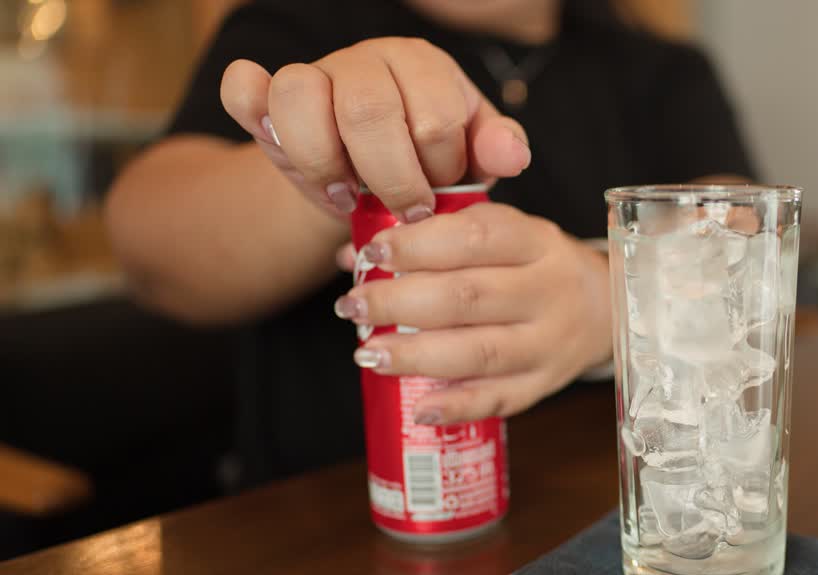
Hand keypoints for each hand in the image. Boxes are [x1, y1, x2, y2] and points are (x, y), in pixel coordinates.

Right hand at [219, 37, 530, 220]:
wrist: (372, 180)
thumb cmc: (427, 162)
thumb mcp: (470, 158)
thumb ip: (496, 150)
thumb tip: (512, 157)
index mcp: (423, 66)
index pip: (435, 116)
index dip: (439, 169)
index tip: (438, 195)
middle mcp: (366, 60)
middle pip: (367, 109)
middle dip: (390, 177)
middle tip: (402, 210)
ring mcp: (313, 74)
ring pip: (300, 94)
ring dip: (325, 162)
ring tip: (348, 195)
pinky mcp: (267, 101)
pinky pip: (243, 88)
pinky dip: (249, 106)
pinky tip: (274, 144)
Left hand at [333, 203, 612, 423]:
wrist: (608, 308)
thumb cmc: (536, 265)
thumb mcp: (504, 235)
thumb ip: (436, 236)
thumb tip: (351, 252)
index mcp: (537, 242)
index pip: (475, 238)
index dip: (419, 245)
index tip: (372, 252)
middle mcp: (549, 291)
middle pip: (469, 297)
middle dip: (400, 303)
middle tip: (352, 306)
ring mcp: (549, 343)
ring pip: (480, 353)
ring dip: (417, 356)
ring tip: (368, 352)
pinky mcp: (545, 384)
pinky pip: (499, 400)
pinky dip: (457, 406)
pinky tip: (418, 407)